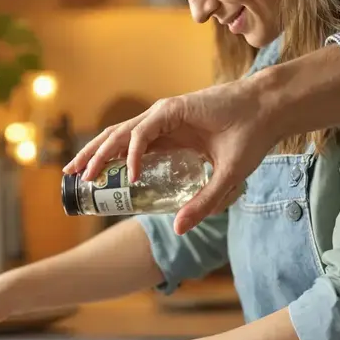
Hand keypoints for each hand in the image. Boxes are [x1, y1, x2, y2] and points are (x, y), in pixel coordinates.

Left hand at [65, 77, 278, 234]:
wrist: (269, 114)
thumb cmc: (249, 141)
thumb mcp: (222, 181)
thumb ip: (201, 205)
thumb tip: (178, 229)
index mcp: (168, 136)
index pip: (127, 148)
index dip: (106, 162)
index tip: (91, 181)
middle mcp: (160, 124)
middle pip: (115, 140)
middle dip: (90, 157)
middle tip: (70, 176)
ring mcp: (163, 115)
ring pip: (120, 134)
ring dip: (99, 154)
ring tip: (83, 174)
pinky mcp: (172, 109)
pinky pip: (143, 134)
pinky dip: (133, 153)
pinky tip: (130, 173)